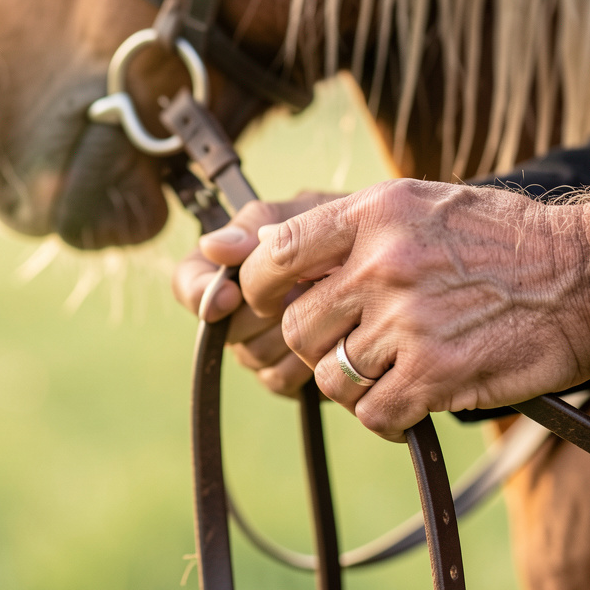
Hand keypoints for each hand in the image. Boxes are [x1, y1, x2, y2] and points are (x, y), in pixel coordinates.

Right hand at [171, 191, 346, 395]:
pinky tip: (335, 337)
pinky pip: (278, 378)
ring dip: (292, 332)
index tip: (228, 295)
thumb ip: (261, 224)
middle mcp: (237, 310)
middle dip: (265, 310)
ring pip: (252, 354)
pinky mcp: (286, 376)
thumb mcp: (310, 211)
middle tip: (307, 290)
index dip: (200, 292)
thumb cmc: (350, 230)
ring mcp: (260, 345)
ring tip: (329, 307)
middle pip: (224, 326)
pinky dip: (306, 360)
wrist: (400, 268)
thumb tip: (212, 246)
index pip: (189, 282)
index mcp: (232, 265)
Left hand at [239, 179, 589, 440]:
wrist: (587, 276)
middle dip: (317, 343)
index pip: (276, 253)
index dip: (256, 286)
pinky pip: (372, 414)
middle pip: (296, 326)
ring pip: (331, 377)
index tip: (266, 302)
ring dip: (355, 382)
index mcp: (376, 213)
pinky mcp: (436, 374)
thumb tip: (266, 251)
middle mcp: (384, 263)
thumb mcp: (423, 204)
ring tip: (393, 368)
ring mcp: (409, 322)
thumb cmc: (504, 240)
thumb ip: (349, 226)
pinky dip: (387, 416)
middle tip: (353, 343)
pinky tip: (414, 399)